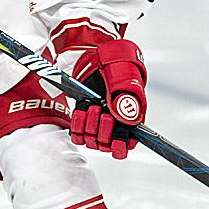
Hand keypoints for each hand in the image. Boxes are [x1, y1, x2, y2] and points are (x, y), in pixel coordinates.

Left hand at [70, 39, 146, 158]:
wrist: (100, 60)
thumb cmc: (119, 70)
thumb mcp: (126, 81)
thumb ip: (127, 101)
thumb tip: (128, 121)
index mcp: (131, 122)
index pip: (127, 146)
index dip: (120, 147)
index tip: (116, 140)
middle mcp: (114, 127)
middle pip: (106, 146)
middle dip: (104, 130)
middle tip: (103, 112)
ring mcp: (97, 125)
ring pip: (91, 141)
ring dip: (90, 125)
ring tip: (93, 107)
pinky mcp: (83, 121)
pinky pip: (77, 134)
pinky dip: (78, 125)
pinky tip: (81, 111)